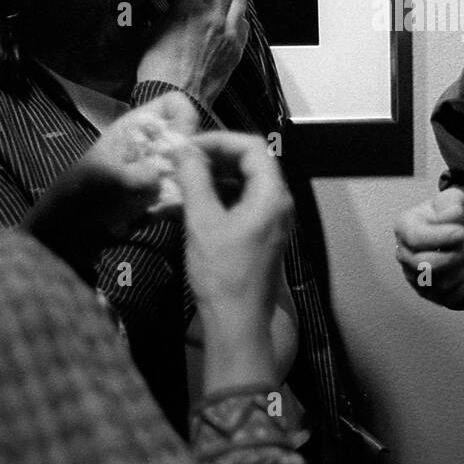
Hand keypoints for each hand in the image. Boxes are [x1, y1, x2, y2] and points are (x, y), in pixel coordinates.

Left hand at [25, 91, 197, 250]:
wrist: (65, 238)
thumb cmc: (79, 198)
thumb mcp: (107, 180)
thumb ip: (139, 176)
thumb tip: (168, 179)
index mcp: (136, 126)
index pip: (175, 103)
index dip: (185, 118)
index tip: (185, 144)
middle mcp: (150, 144)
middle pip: (190, 138)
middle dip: (191, 160)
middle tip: (181, 181)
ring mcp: (156, 172)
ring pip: (190, 170)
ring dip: (183, 187)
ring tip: (164, 205)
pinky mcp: (159, 198)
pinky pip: (181, 197)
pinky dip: (175, 207)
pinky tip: (156, 217)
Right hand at [136, 0, 248, 111]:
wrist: (176, 98)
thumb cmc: (156, 70)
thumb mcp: (149, 33)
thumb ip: (160, 10)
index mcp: (187, 9)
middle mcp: (212, 16)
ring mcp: (228, 33)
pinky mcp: (237, 49)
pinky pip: (244, 23)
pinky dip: (237, 18)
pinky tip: (226, 22)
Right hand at [172, 131, 292, 392]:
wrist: (237, 323)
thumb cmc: (221, 272)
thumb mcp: (202, 222)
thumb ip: (195, 181)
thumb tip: (185, 150)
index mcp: (272, 194)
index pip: (252, 147)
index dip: (219, 140)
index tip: (189, 147)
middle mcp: (279, 203)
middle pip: (252, 162)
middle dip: (217, 156)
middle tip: (184, 160)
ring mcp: (274, 220)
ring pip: (247, 183)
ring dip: (217, 176)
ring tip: (185, 179)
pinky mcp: (264, 235)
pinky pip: (245, 203)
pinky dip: (222, 196)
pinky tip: (196, 202)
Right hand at [394, 188, 463, 306]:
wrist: (459, 233)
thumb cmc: (450, 216)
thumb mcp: (453, 199)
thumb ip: (451, 202)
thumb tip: (453, 216)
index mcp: (404, 227)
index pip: (416, 238)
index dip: (441, 237)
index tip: (462, 232)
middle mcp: (404, 255)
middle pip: (425, 265)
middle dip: (456, 254)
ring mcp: (416, 277)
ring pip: (440, 283)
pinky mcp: (431, 294)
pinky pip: (450, 297)